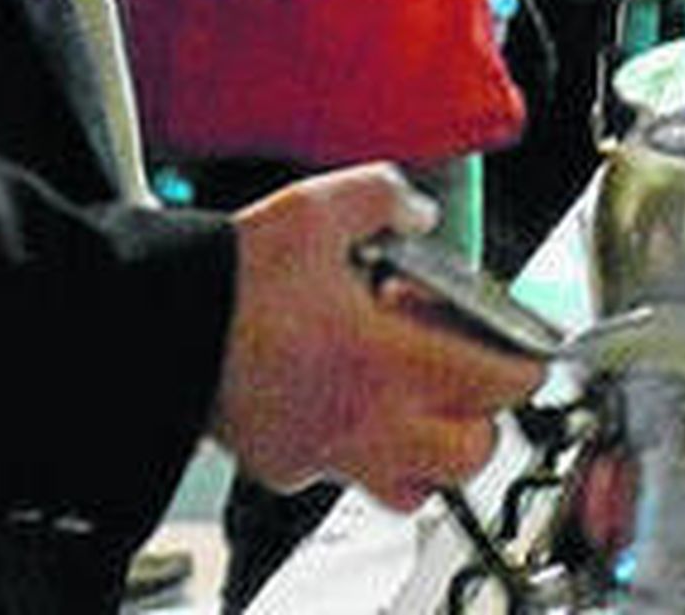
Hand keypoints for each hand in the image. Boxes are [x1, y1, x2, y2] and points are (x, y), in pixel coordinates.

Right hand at [212, 166, 543, 511]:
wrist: (162, 327)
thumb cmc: (236, 276)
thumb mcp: (319, 208)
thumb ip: (384, 199)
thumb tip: (417, 212)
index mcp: (390, 360)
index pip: (498, 383)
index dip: (522, 361)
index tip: (521, 343)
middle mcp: (369, 421)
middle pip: (470, 454)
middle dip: (480, 413)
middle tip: (458, 364)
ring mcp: (329, 453)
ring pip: (414, 485)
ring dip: (428, 446)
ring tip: (408, 392)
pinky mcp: (288, 467)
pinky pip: (346, 477)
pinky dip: (360, 450)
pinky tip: (339, 396)